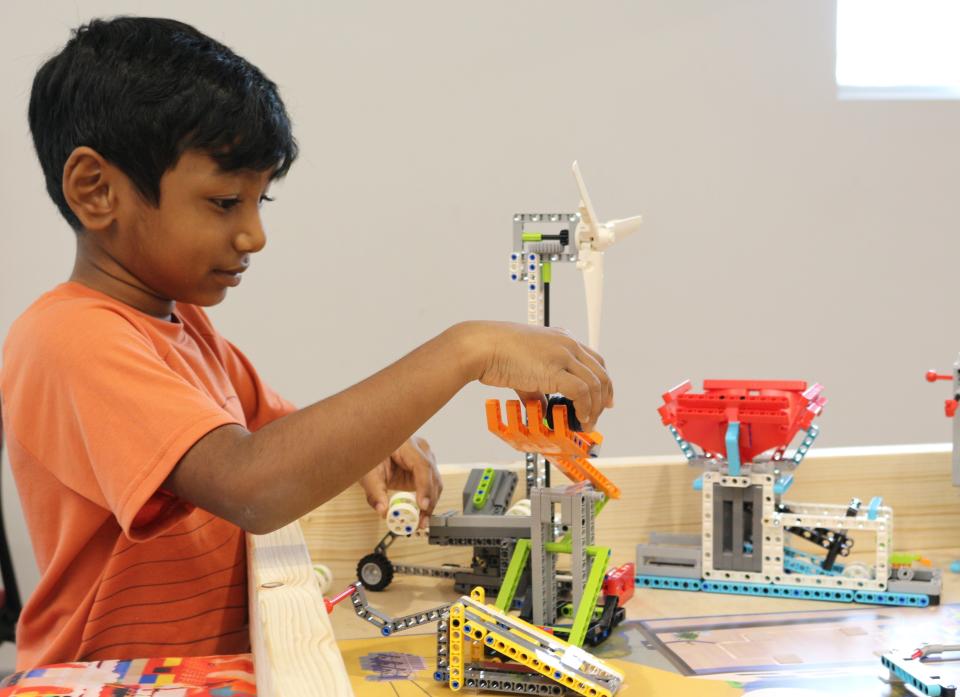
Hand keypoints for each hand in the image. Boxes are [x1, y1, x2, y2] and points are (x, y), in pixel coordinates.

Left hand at [359, 436, 441, 527]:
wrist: (373, 451)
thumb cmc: (372, 456)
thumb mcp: (369, 473)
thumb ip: (375, 492)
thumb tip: (383, 510)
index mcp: (407, 445)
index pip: (422, 465)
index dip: (425, 487)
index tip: (422, 505)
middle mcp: (420, 450)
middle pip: (432, 477)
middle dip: (429, 502)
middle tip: (421, 520)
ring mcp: (425, 459)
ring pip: (435, 483)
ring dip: (430, 504)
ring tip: (420, 521)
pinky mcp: (424, 471)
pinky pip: (431, 487)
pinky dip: (427, 501)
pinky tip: (421, 515)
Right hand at [456, 321, 613, 430]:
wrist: (481, 346)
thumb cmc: (495, 352)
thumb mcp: (525, 366)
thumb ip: (538, 387)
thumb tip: (542, 406)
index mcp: (561, 338)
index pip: (594, 361)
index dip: (603, 383)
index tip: (603, 400)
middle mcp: (567, 344)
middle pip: (600, 372)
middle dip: (602, 399)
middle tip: (596, 417)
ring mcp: (563, 355)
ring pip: (595, 384)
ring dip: (594, 408)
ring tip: (586, 423)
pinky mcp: (555, 369)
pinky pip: (582, 392)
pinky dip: (584, 408)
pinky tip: (578, 419)